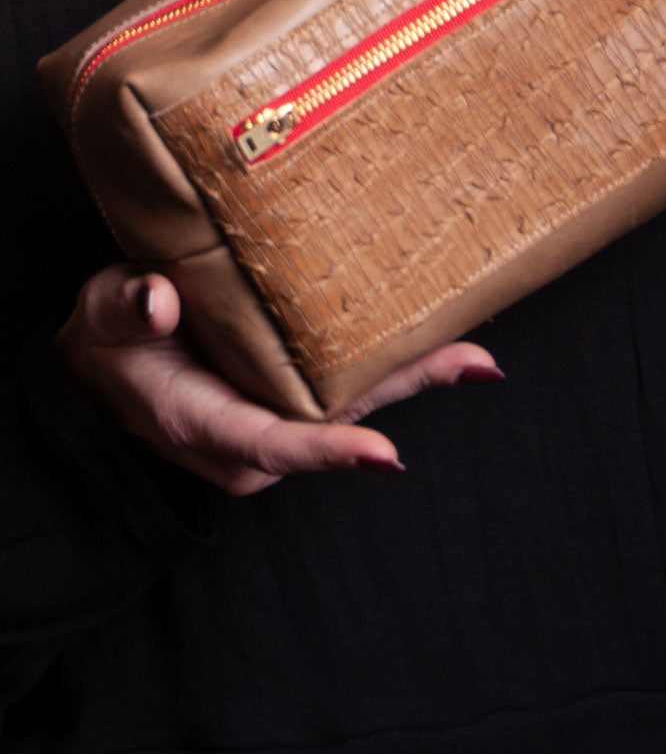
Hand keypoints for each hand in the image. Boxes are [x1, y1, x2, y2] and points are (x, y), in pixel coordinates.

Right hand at [56, 265, 502, 496]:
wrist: (106, 372)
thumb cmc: (107, 346)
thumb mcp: (100, 321)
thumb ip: (124, 311)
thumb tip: (157, 301)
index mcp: (205, 424)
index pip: (274, 445)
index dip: (330, 450)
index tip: (384, 452)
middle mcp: (255, 437)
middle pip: (341, 420)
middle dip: (408, 392)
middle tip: (475, 365)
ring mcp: (278, 420)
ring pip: (355, 400)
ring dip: (415, 375)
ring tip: (478, 353)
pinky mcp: (292, 398)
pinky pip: (348, 383)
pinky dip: (391, 361)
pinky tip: (438, 333)